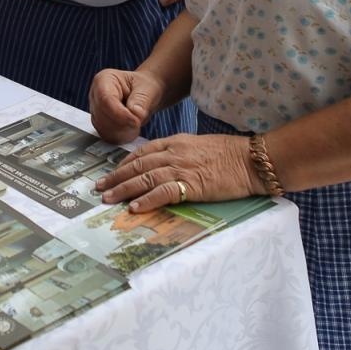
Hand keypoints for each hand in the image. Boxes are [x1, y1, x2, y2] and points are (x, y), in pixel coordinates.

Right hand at [88, 68, 163, 144]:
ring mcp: (95, 111)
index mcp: (103, 80)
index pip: (105, 100)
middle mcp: (95, 95)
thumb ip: (141, 101)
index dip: (120, 114)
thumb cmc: (144, 87)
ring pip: (103, 129)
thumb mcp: (147, 89)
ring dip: (122, 132)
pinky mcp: (99, 124)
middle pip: (102, 117)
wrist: (145, 93)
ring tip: (136, 125)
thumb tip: (136, 114)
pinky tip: (131, 130)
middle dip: (122, 124)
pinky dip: (121, 137)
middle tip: (139, 123)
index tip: (136, 121)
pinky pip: (107, 136)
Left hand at [94, 134, 258, 211]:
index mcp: (176, 142)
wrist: (251, 159)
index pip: (143, 151)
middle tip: (99, 187)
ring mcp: (181, 168)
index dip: (124, 163)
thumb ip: (182, 153)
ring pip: (144, 178)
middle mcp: (174, 153)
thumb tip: (167, 165)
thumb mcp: (200, 146)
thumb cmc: (231, 154)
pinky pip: (163, 192)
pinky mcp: (191, 184)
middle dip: (116, 177)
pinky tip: (134, 208)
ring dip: (123, 189)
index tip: (112, 173)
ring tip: (107, 198)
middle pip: (137, 165)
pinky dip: (147, 200)